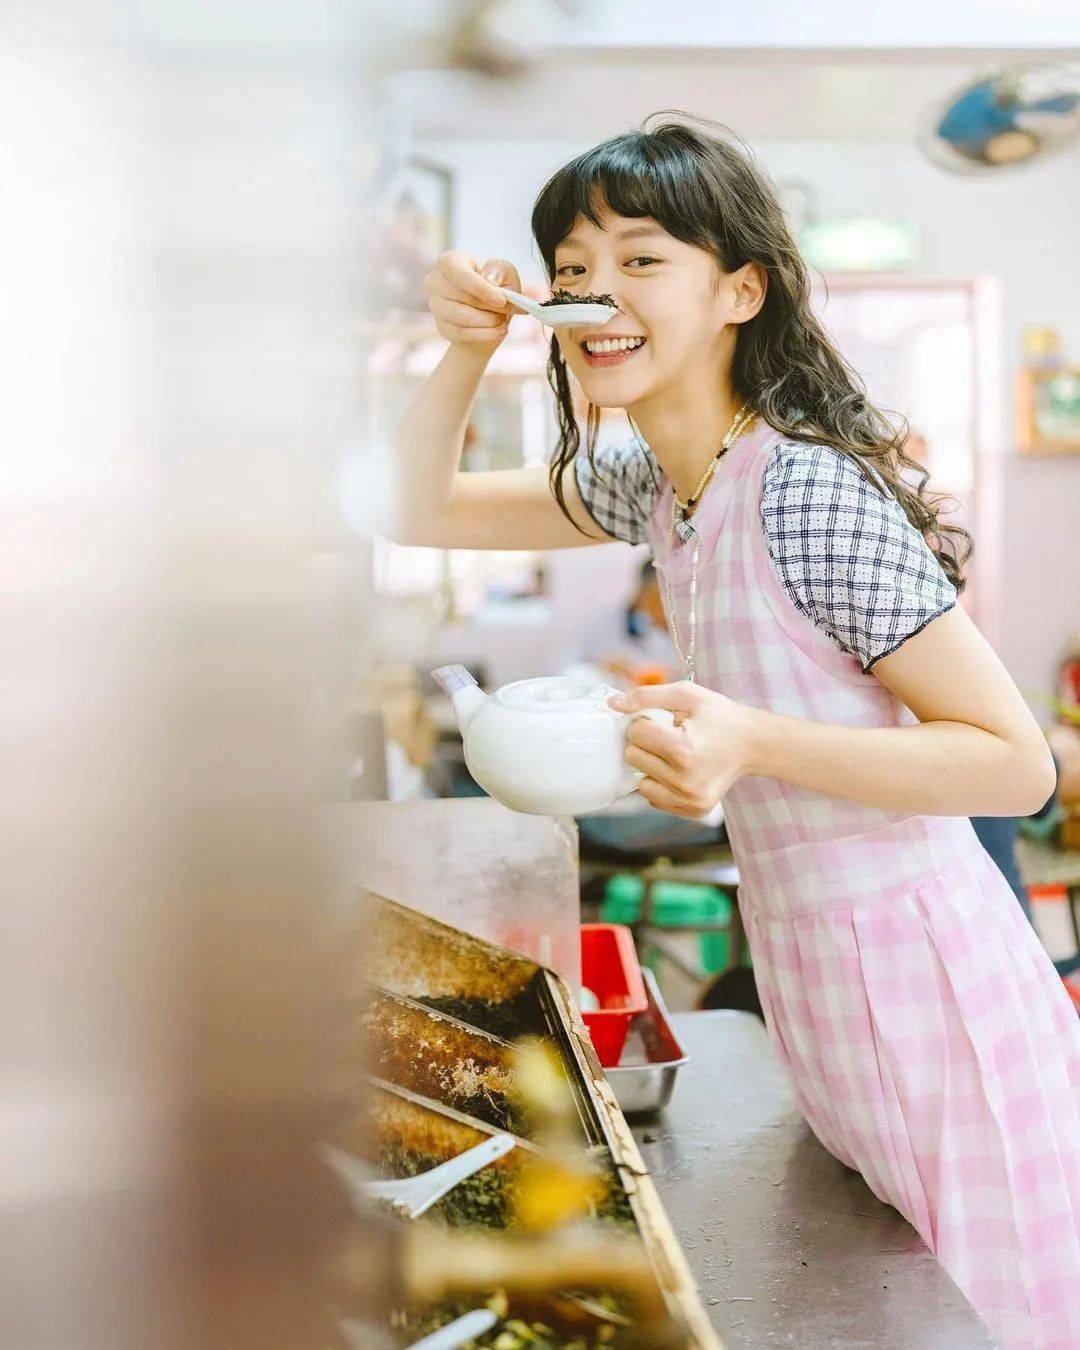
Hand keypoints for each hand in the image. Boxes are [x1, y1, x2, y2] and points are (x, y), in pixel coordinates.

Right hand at [426, 252, 523, 349]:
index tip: (501, 301)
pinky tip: (498, 331)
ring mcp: (435, 305)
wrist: (489, 316)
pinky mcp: (441, 326)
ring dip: (487, 321)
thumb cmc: (496, 288)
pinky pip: (461, 333)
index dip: (481, 289)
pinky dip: (484, 335)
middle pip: (462, 297)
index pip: (460, 275)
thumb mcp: (506, 274)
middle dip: (489, 306)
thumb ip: (501, 270)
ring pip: (461, 318)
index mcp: (449, 261)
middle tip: (509, 310)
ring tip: (502, 320)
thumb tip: (490, 280)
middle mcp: (435, 281)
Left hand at [610, 682, 759, 817]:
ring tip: (675, 755)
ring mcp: (690, 799)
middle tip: (670, 737)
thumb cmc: (721, 716)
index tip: (666, 721)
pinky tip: (682, 772)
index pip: (636, 733)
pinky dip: (662, 785)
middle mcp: (685, 780)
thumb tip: (613, 704)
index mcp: (683, 749)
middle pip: (633, 758)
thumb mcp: (688, 695)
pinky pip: (655, 800)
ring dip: (651, 767)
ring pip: (641, 783)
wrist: (755, 745)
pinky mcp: (694, 811)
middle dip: (646, 744)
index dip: (646, 722)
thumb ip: (646, 696)